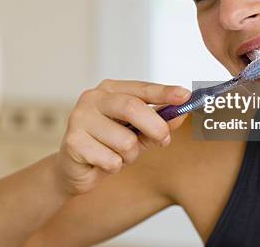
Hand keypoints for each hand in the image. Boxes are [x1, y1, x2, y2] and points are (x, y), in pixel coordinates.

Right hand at [54, 80, 190, 195]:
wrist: (73, 169)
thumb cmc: (108, 145)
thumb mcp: (137, 132)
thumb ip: (158, 122)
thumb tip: (181, 114)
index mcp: (109, 90)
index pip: (141, 89)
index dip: (164, 92)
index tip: (186, 96)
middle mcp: (92, 99)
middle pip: (132, 108)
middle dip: (155, 127)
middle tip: (164, 140)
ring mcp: (79, 118)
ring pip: (125, 141)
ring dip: (130, 155)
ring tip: (117, 155)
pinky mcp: (73, 142)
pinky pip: (111, 160)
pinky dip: (113, 167)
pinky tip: (101, 163)